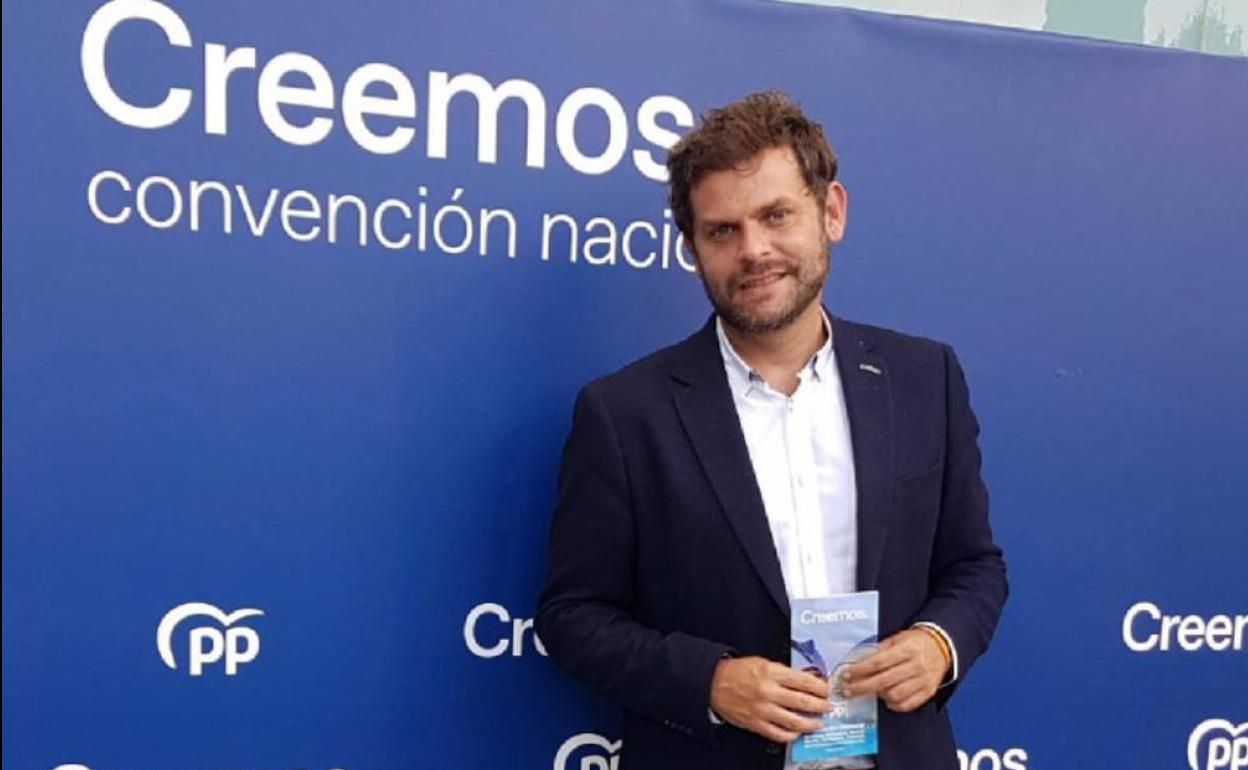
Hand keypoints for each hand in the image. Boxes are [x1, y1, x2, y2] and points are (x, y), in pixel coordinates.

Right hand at [709, 656, 829, 742]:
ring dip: (810, 723)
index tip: (827, 690)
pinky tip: (797, 732)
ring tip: (818, 722)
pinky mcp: (756, 723)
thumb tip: (807, 680)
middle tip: (828, 706)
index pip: (804, 681)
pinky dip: (791, 735)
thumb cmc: (738, 671)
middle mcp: (768, 691)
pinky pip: (778, 734)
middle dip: (820, 706)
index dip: (820, 687)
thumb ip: (784, 672)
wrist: (714, 683)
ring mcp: (762, 709)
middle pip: (803, 701)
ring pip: (794, 721)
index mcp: (771, 672)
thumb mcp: (763, 663)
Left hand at [840, 629, 947, 711]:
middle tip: (848, 690)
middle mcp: (916, 666)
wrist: (941, 647)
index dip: (860, 670)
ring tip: (868, 691)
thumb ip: (879, 650)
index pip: (878, 662)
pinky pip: (907, 704)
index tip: (846, 674)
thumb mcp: (896, 639)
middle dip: (862, 687)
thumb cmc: (915, 642)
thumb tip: (859, 662)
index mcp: (907, 649)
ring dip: (877, 695)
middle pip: (883, 681)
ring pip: (895, 695)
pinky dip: (893, 704)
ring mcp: (923, 681)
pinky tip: (884, 698)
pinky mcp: (927, 692)